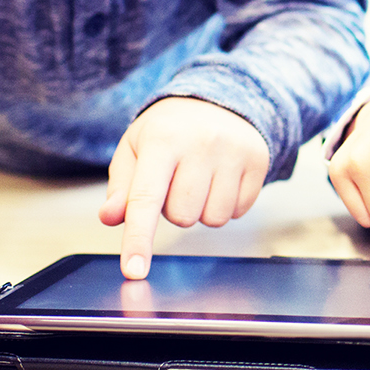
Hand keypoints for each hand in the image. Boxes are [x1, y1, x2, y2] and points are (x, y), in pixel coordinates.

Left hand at [102, 97, 269, 279]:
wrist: (218, 99)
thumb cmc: (169, 131)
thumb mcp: (135, 149)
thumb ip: (121, 187)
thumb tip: (110, 217)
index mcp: (162, 139)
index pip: (145, 199)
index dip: (138, 239)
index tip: (134, 270)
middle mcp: (201, 143)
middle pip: (181, 216)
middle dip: (174, 210)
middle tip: (176, 181)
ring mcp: (234, 152)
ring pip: (212, 219)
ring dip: (201, 210)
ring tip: (199, 180)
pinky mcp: (258, 161)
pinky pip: (237, 212)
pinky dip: (225, 205)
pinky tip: (221, 179)